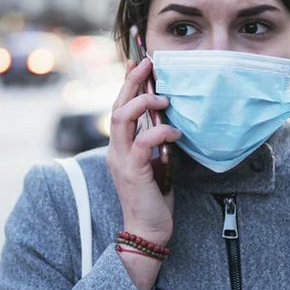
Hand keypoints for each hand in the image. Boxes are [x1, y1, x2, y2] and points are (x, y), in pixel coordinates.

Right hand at [106, 57, 182, 289]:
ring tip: (162, 99)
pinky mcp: (133, 172)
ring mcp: (121, 160)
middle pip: (116, 105)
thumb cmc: (155, 197)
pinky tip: (174, 132)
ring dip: (142, 103)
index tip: (137, 59)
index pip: (119, 106)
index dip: (126, 81)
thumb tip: (170, 118)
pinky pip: (142, 142)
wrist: (147, 231)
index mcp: (120, 145)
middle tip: (147, 63)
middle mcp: (116, 149)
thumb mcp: (156, 162)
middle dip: (131, 81)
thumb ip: (156, 141)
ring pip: (121, 118)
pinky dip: (159, 132)